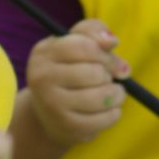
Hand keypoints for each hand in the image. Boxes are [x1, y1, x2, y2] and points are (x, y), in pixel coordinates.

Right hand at [27, 19, 130, 146]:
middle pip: (95, 73)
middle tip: (109, 79)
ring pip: (102, 97)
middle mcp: (41, 79)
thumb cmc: (68, 70)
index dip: (106, 54)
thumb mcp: (74, 43)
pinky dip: (114, 113)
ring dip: (117, 94)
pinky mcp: (66, 127)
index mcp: (43, 53)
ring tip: (114, 93)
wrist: (49, 113)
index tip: (113, 61)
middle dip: (110, 75)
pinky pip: (105, 119)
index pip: (84, 46)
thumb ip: (93, 31)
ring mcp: (52, 105)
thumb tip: (111, 40)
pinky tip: (109, 110)